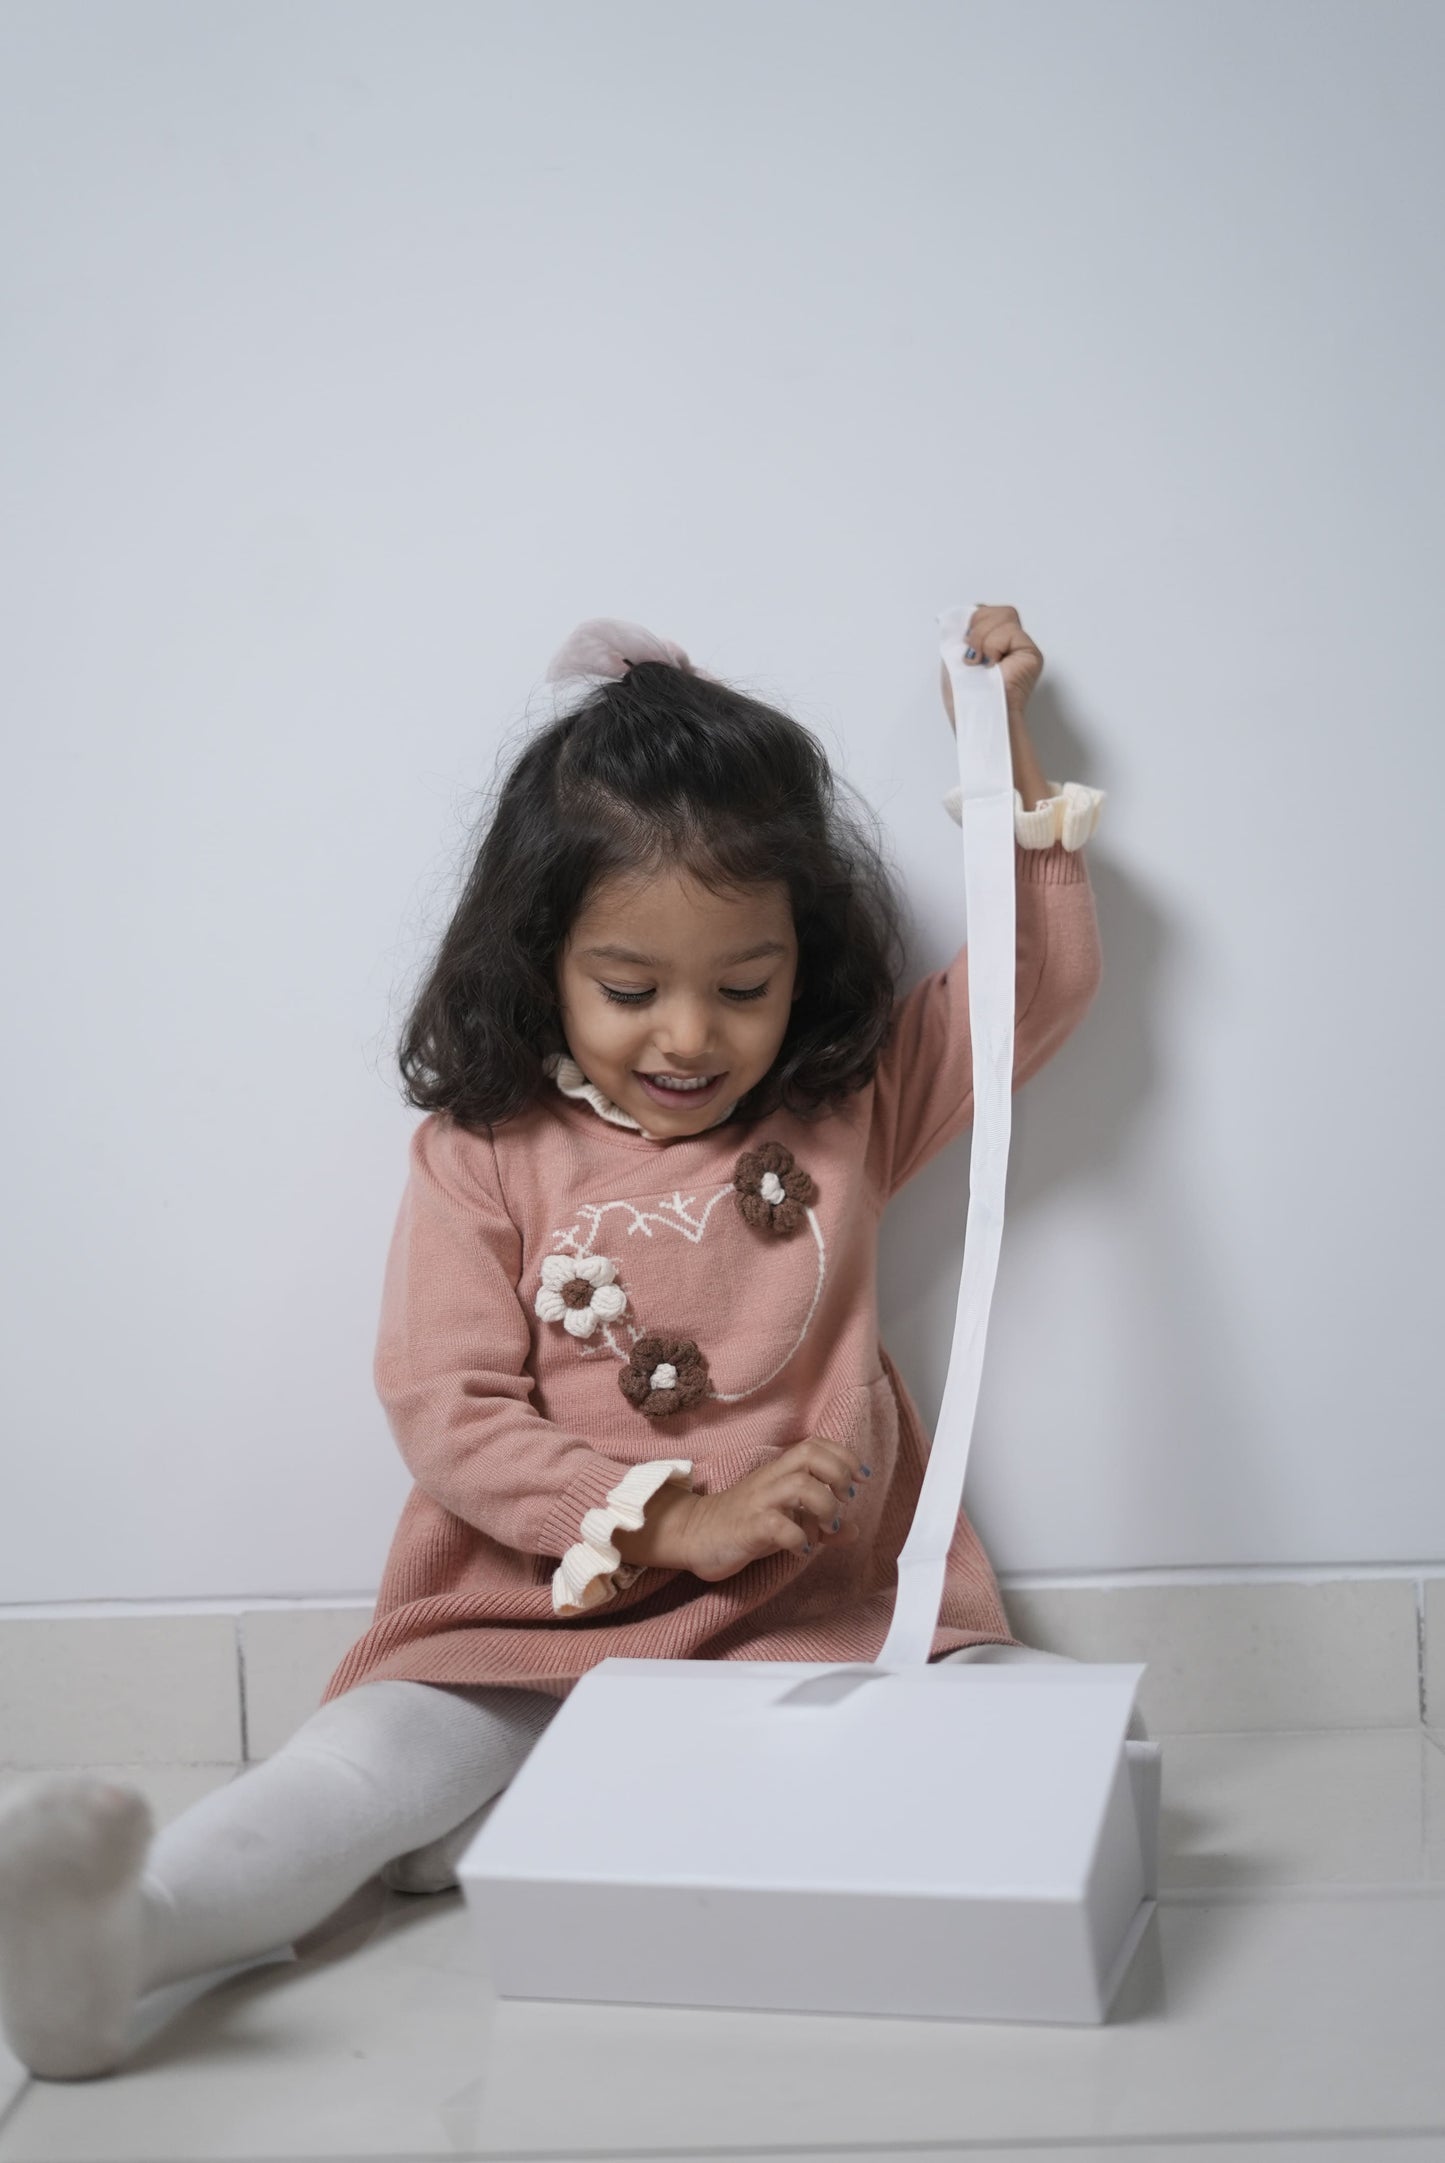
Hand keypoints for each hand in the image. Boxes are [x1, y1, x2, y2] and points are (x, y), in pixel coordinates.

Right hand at [613, 1435, 864, 1581]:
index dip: (844, 1456)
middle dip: (838, 1473)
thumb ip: (820, 1524)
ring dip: (824, 1506)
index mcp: (779, 1472)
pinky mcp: (746, 1528)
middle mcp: (770, 1480)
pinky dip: (799, 1538)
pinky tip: (802, 1550)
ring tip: (826, 1528)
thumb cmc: (743, 1526)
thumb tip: (856, 1529)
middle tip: (846, 1500)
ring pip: (799, 1485)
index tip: (862, 1477)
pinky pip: (778, 1525)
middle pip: (809, 1455)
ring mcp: (757, 1502)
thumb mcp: (786, 1521)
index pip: (815, 1446)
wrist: (692, 1535)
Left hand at [939, 602, 1044, 723]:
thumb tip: (958, 618)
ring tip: (979, 662)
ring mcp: (1022, 648)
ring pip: (1005, 616)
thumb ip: (959, 637)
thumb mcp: (952, 660)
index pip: (987, 613)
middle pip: (998, 611)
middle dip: (977, 626)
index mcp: (992, 645)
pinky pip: (1011, 631)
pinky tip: (992, 664)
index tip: (963, 642)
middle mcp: (1010, 645)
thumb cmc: (965, 700)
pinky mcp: (1031, 654)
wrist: (975, 716)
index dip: (973, 620)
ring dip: (982, 638)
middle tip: (970, 654)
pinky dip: (994, 645)